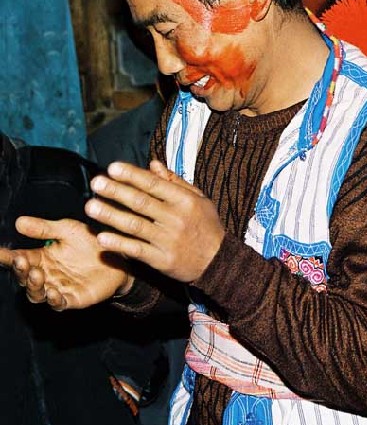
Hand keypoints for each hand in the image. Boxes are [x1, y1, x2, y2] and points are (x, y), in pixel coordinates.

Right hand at [0, 217, 131, 309]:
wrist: (119, 257)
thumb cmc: (91, 243)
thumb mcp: (68, 230)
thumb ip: (44, 228)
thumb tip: (19, 222)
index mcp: (41, 257)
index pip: (18, 258)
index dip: (6, 257)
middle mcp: (46, 275)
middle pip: (24, 277)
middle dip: (20, 270)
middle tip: (21, 261)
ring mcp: (58, 288)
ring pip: (37, 293)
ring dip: (33, 286)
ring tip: (36, 274)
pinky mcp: (74, 299)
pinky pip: (59, 303)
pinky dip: (54, 300)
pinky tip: (53, 292)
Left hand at [85, 160, 223, 282]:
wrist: (218, 261)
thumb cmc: (206, 226)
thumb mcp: (199, 199)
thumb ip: (175, 181)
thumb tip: (152, 164)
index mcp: (185, 201)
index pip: (154, 185)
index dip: (132, 175)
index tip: (112, 168)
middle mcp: (176, 219)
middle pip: (141, 203)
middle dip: (116, 191)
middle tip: (96, 183)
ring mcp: (168, 240)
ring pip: (135, 225)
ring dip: (111, 215)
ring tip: (91, 207)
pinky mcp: (162, 260)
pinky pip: (137, 250)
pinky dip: (119, 244)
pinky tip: (102, 238)